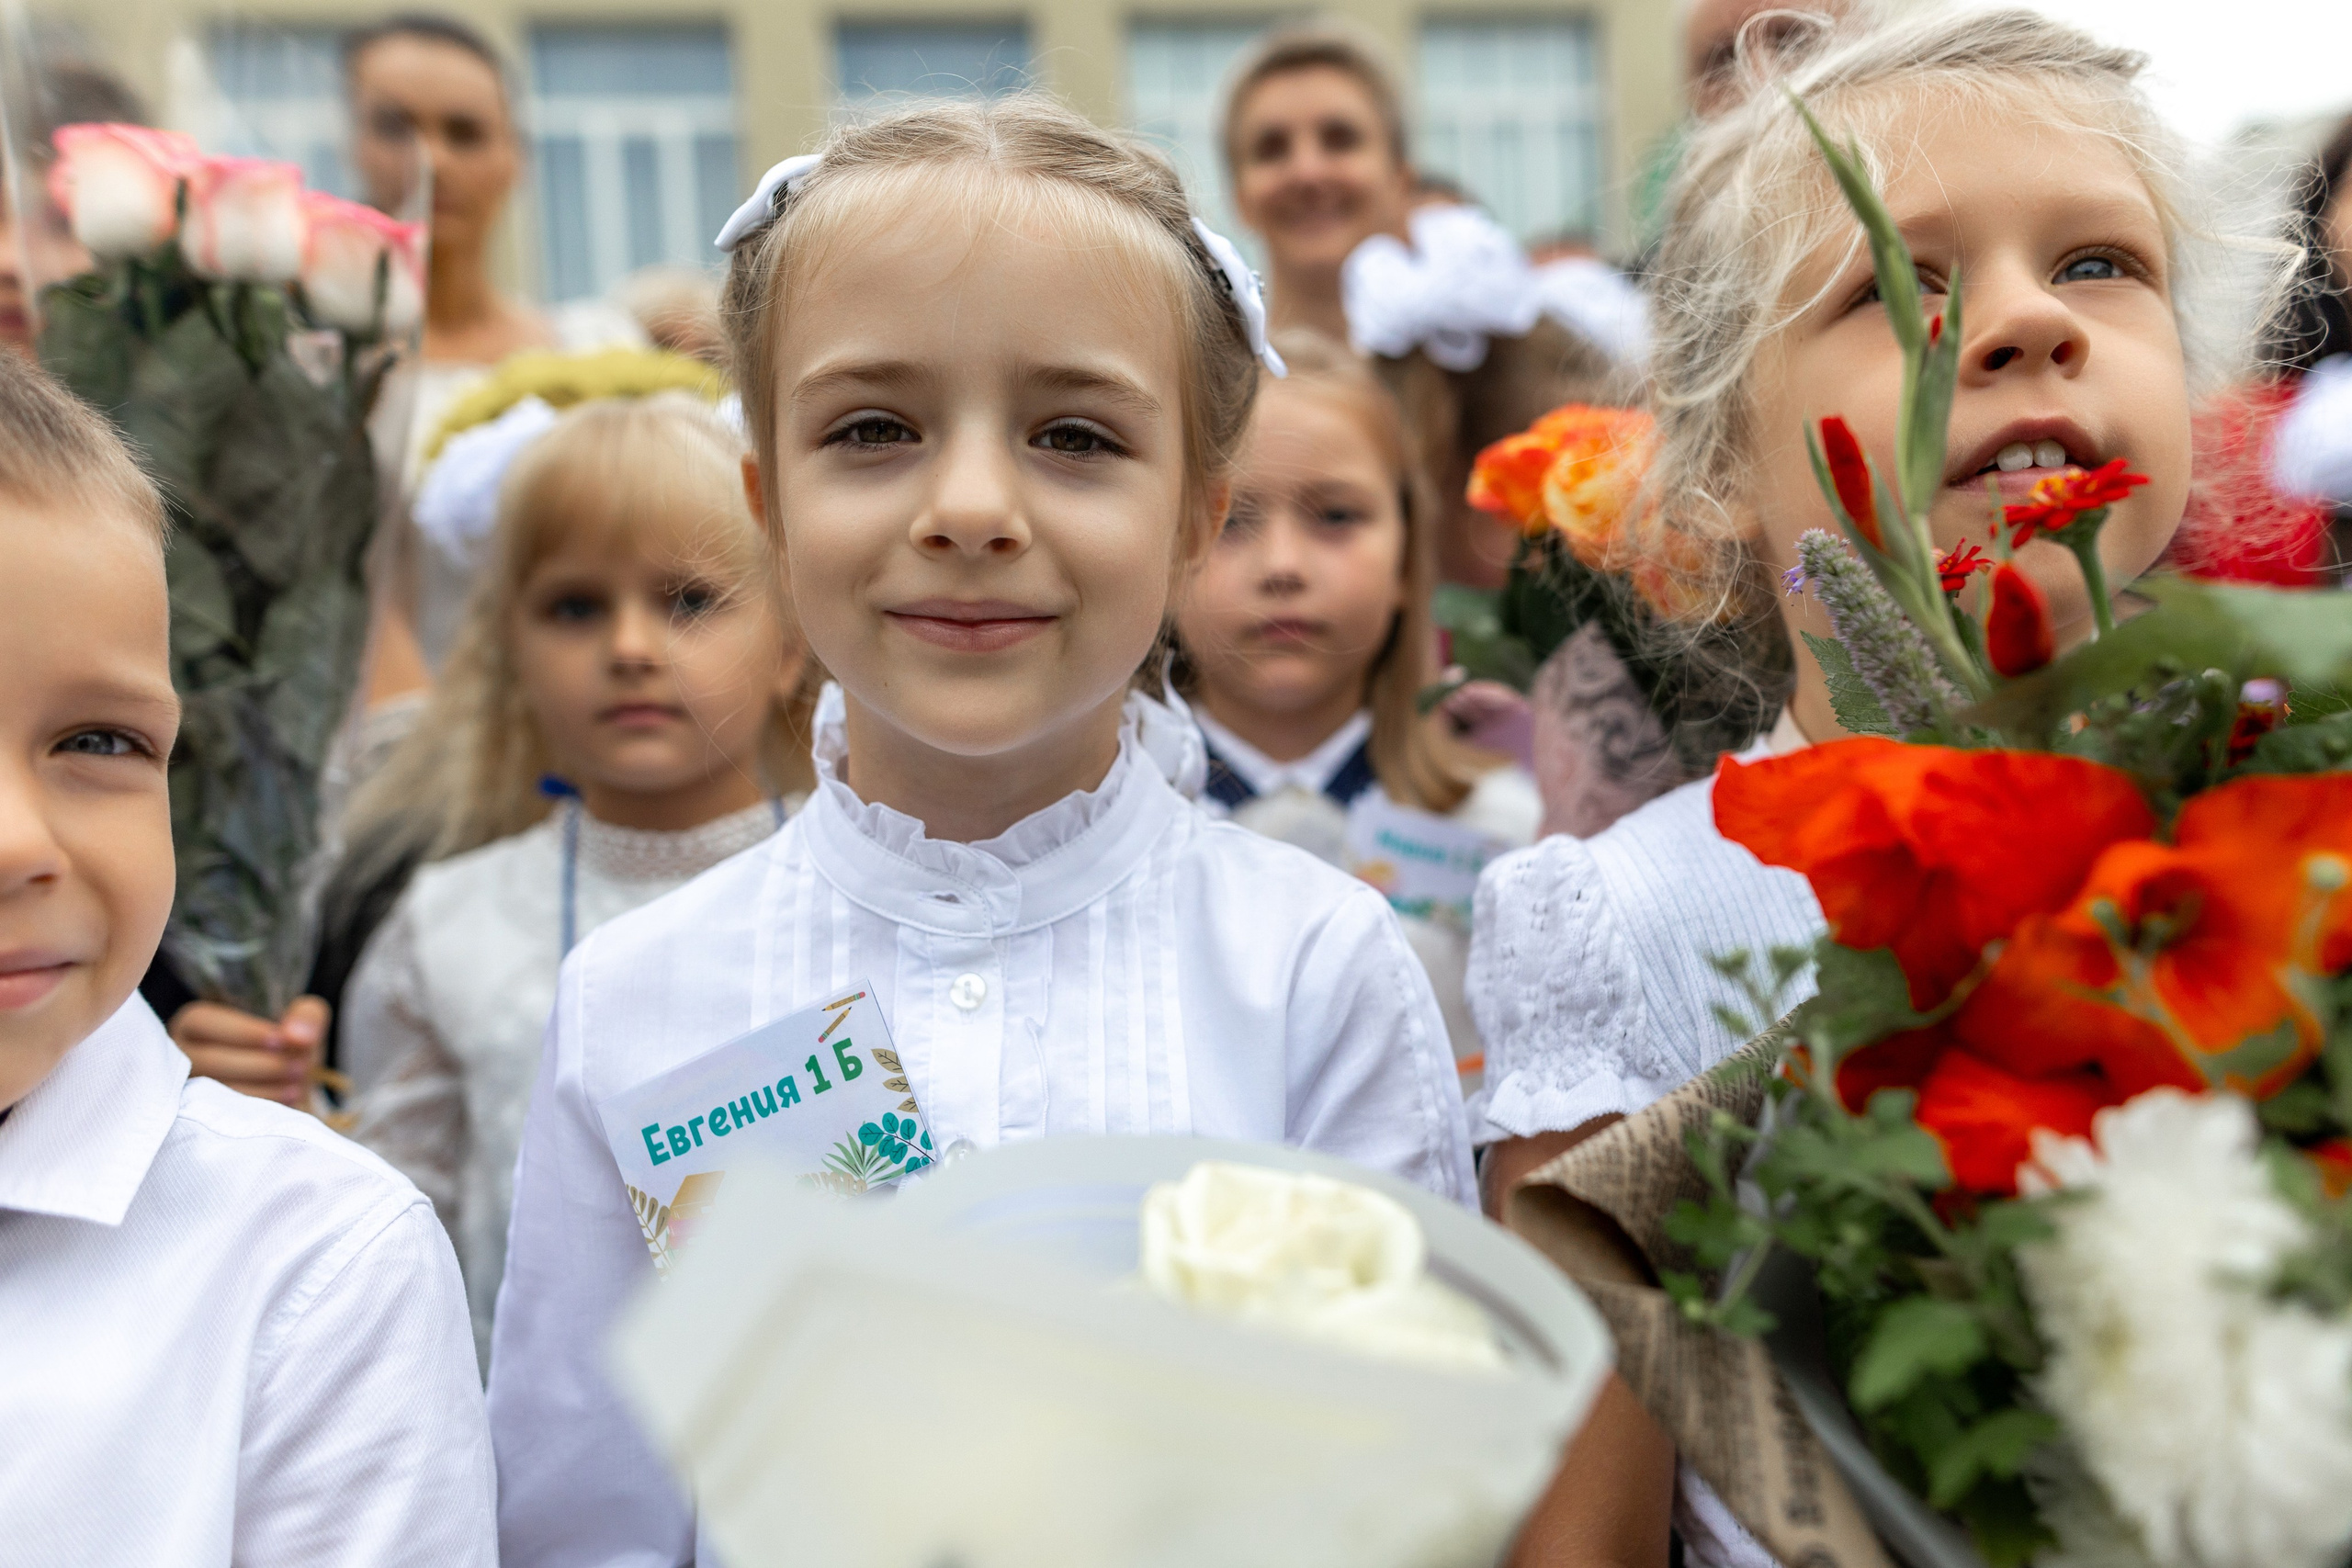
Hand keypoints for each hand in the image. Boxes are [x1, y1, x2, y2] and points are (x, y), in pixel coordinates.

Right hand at [170, 995, 329, 1109]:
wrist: (290, 1085)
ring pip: (216, 1093)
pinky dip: (260, 1110)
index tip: (281, 1040)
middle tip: (299, 1067)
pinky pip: (227, 1118)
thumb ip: (307, 1016)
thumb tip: (297, 1036)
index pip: (204, 1022)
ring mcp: (188, 1091)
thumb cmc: (287, 1046)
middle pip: (209, 1061)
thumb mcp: (302, 1023)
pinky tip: (287, 1101)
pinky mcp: (203, 1120)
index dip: (244, 1032)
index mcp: (195, 1025)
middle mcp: (183, 1057)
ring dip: (264, 1089)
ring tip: (296, 1084)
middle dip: (260, 1065)